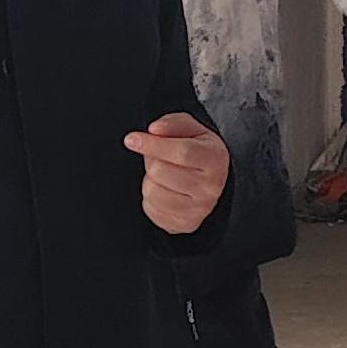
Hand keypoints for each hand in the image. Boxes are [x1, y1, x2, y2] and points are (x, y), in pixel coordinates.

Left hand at [128, 112, 228, 234]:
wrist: (213, 184)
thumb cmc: (199, 152)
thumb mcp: (192, 129)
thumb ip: (173, 123)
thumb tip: (154, 130)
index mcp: (215, 159)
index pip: (181, 152)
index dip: (153, 145)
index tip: (132, 139)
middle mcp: (210, 187)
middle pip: (160, 171)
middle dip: (151, 160)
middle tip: (159, 157)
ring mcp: (198, 209)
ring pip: (152, 191)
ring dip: (150, 180)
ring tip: (164, 175)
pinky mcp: (184, 224)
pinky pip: (151, 209)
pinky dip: (151, 198)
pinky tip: (164, 191)